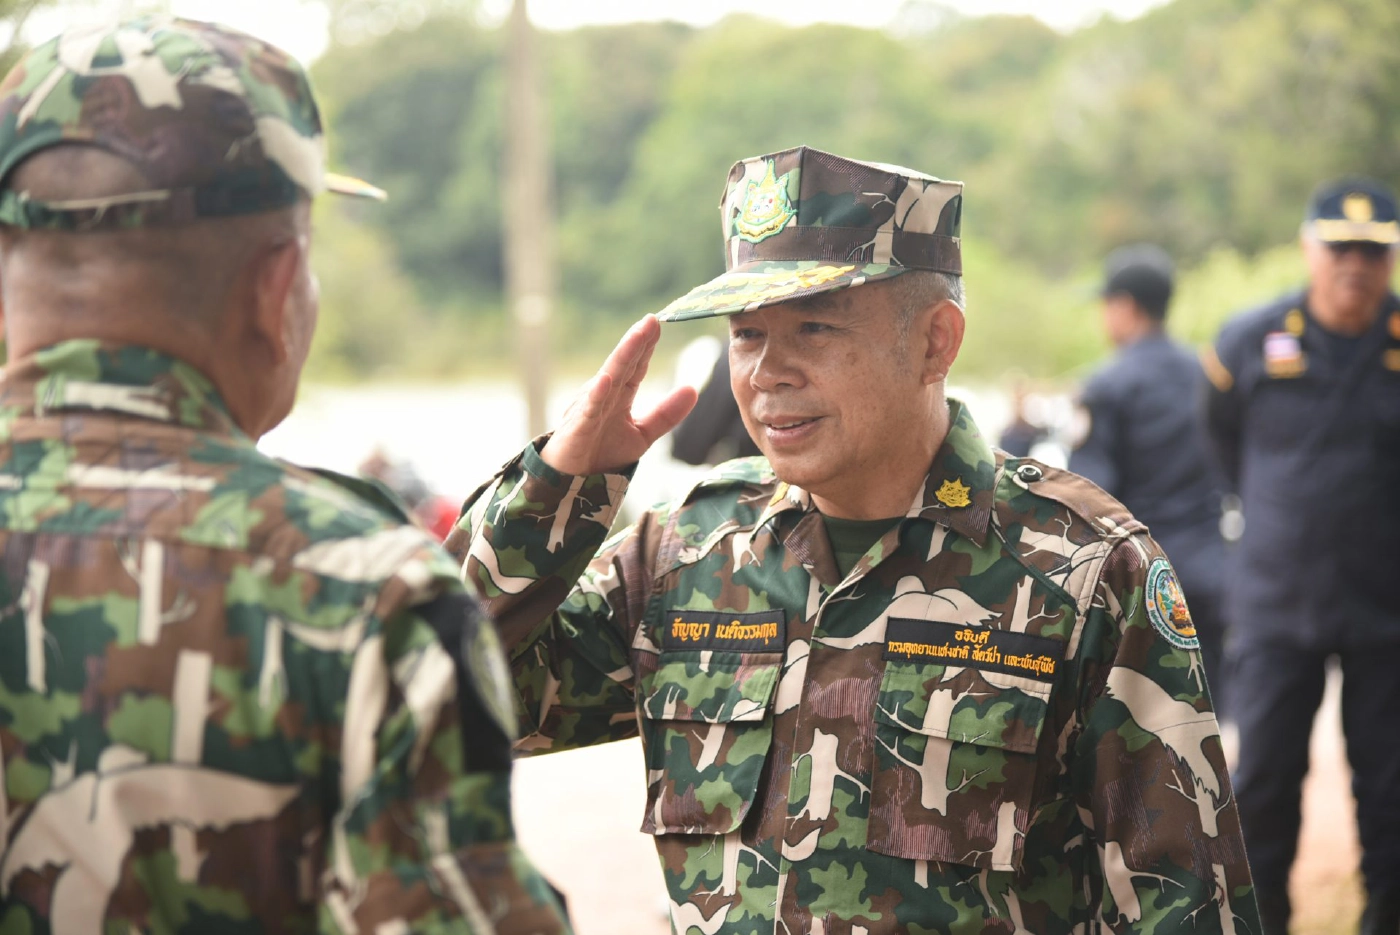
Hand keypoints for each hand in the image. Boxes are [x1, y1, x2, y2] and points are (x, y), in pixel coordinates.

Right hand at [539, 315, 697, 475]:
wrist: (572, 484)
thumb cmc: (602, 454)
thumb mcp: (642, 434)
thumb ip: (666, 414)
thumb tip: (693, 389)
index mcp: (618, 395)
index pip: (635, 366)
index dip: (647, 346)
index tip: (658, 323)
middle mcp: (602, 395)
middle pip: (623, 365)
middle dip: (637, 342)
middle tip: (651, 320)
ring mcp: (589, 409)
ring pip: (608, 378)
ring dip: (622, 356)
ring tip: (637, 336)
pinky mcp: (578, 428)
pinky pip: (589, 410)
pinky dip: (596, 394)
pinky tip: (605, 379)